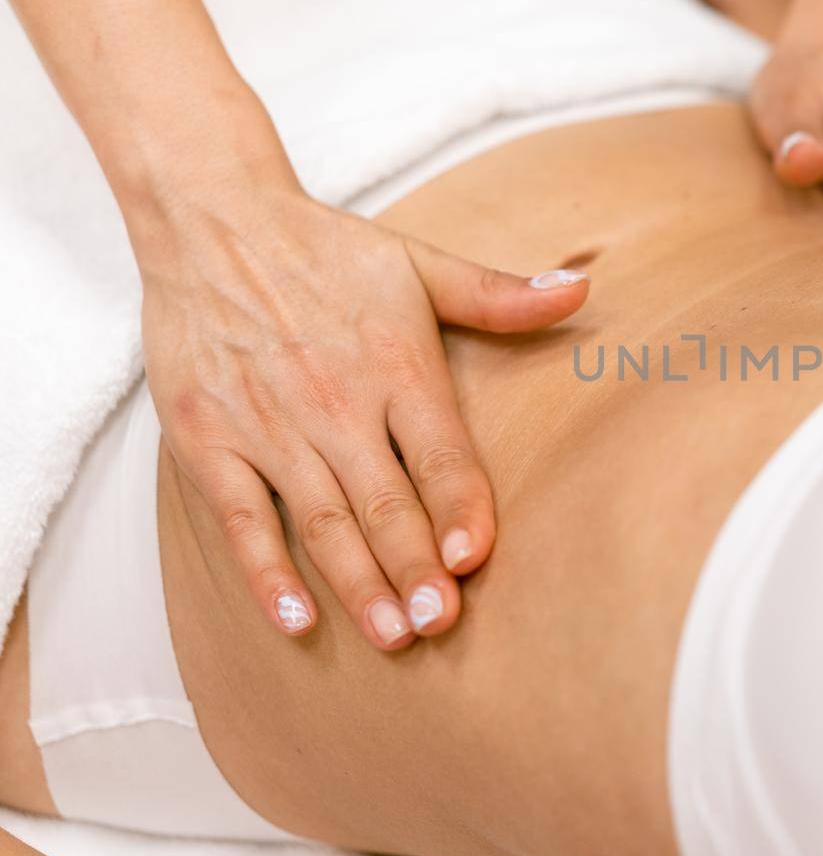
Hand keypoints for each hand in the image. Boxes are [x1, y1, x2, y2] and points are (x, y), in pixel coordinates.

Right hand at [134, 156, 587, 649]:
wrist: (212, 220)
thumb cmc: (328, 250)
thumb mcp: (420, 262)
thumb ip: (498, 293)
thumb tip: (581, 288)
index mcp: (396, 366)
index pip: (440, 451)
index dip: (461, 505)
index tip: (476, 558)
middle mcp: (335, 402)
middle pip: (384, 501)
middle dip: (415, 567)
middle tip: (439, 624)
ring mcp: (268, 425)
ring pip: (321, 519)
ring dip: (356, 581)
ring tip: (391, 635)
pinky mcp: (207, 439)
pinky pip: (239, 517)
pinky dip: (264, 570)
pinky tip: (295, 617)